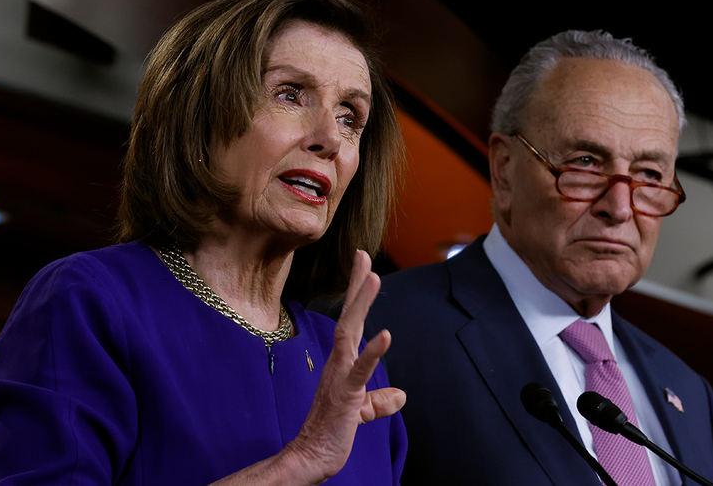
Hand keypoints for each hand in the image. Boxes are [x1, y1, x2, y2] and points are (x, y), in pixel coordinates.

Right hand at [284, 249, 406, 481]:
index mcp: (342, 363)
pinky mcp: (345, 394)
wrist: (311, 457)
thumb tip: (400, 396)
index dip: (357, 294)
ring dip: (361, 305)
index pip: (351, 321)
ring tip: (372, 277)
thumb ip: (379, 401)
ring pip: (349, 333)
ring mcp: (339, 376)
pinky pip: (359, 370)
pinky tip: (385, 334)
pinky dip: (372, 352)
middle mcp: (338, 362)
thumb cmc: (331, 431)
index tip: (363, 264)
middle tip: (361, 254)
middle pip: (348, 317)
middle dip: (356, 286)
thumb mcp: (361, 412)